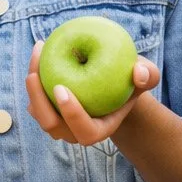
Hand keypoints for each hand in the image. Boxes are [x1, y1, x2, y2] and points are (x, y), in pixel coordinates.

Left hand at [24, 41, 159, 145]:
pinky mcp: (46, 108)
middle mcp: (74, 131)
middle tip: (35, 73)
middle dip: (39, 102)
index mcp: (99, 129)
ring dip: (32, 84)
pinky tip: (40, 50)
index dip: (71, 115)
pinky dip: (34, 73)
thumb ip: (149, 74)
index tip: (61, 88)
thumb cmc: (130, 79)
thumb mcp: (147, 74)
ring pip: (37, 110)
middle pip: (51, 125)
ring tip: (39, 50)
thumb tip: (138, 73)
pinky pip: (34, 95)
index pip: (84, 131)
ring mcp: (58, 122)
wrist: (113, 82)